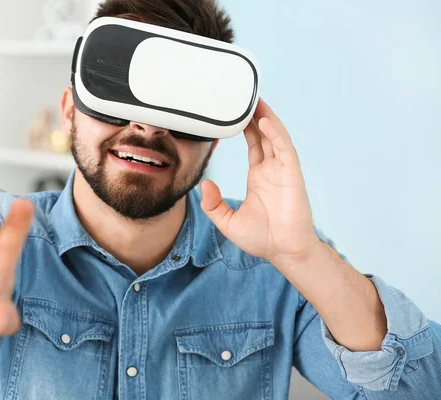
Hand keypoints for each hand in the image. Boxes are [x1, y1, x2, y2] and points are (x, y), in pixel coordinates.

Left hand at [200, 98, 319, 262]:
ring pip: (275, 137)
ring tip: (256, 100)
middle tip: (245, 96)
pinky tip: (265, 122)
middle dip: (255, 116)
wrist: (284, 252)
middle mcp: (271, 170)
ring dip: (266, 118)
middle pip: (264, 135)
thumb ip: (213, 205)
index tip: (235, 113)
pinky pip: (284, 149)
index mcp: (259, 177)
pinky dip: (276, 134)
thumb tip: (205, 185)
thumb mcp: (227, 222)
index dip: (246, 128)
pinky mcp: (292, 175)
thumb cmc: (262, 239)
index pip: (253, 145)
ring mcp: (283, 171)